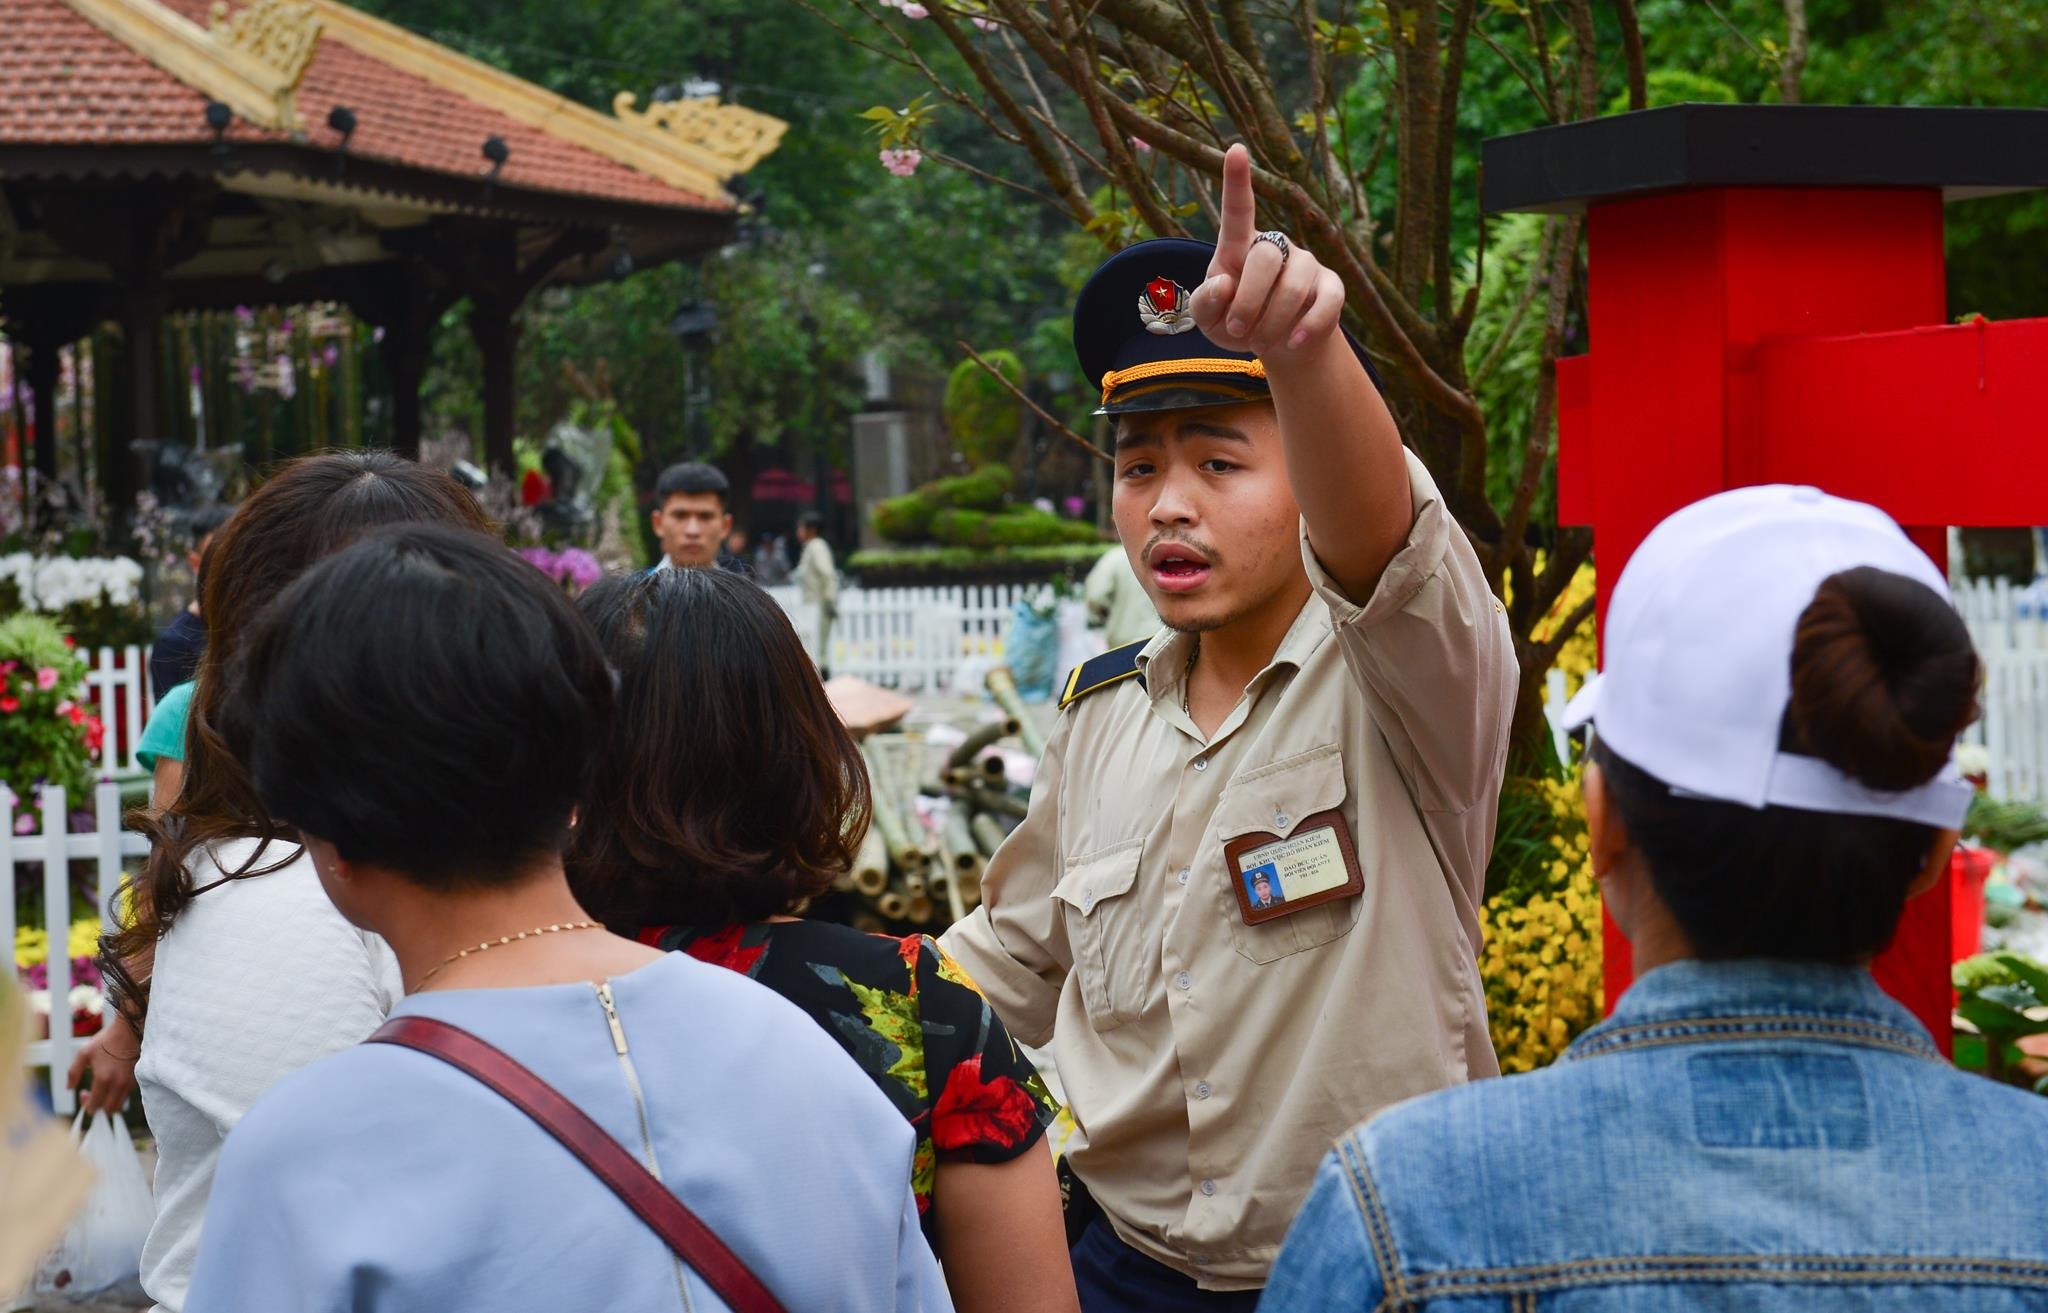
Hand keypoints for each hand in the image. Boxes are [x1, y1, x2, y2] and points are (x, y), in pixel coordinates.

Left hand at [67, 1014, 139, 1115]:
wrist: (129, 1030)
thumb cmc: (105, 1041)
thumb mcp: (83, 1054)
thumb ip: (73, 1073)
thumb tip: (69, 1088)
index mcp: (103, 1079)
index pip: (95, 1105)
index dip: (86, 1104)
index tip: (83, 1092)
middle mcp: (118, 1084)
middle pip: (109, 1110)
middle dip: (99, 1106)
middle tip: (93, 1094)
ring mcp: (130, 1082)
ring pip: (120, 1104)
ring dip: (109, 1102)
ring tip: (103, 1089)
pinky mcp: (137, 1079)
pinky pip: (126, 1095)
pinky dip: (118, 1095)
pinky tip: (113, 1083)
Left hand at [1190, 144, 1346, 359]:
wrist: (1275, 345)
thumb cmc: (1234, 322)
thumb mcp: (1207, 319)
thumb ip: (1204, 301)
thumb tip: (1225, 281)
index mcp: (1239, 245)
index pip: (1238, 209)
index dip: (1237, 180)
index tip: (1235, 149)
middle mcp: (1276, 245)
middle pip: (1265, 258)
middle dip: (1248, 302)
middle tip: (1238, 330)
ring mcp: (1307, 263)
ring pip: (1293, 287)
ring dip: (1271, 323)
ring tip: (1259, 341)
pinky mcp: (1332, 287)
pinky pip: (1325, 304)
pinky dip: (1305, 329)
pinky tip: (1291, 343)